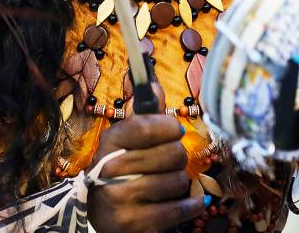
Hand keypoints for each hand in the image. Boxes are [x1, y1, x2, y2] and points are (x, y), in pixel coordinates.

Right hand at [88, 95, 205, 232]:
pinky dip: (191, 204)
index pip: (145, 126)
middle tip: (170, 162)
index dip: (168, 127)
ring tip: (170, 184)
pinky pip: (177, 209)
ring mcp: (118, 199)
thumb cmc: (124, 172)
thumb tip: (153, 80)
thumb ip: (146, 114)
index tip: (175, 131)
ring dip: (181, 183)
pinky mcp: (132, 224)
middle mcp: (109, 170)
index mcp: (109, 142)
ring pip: (176, 181)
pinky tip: (193, 201)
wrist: (105, 218)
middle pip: (170, 154)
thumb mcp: (129, 141)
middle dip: (178, 158)